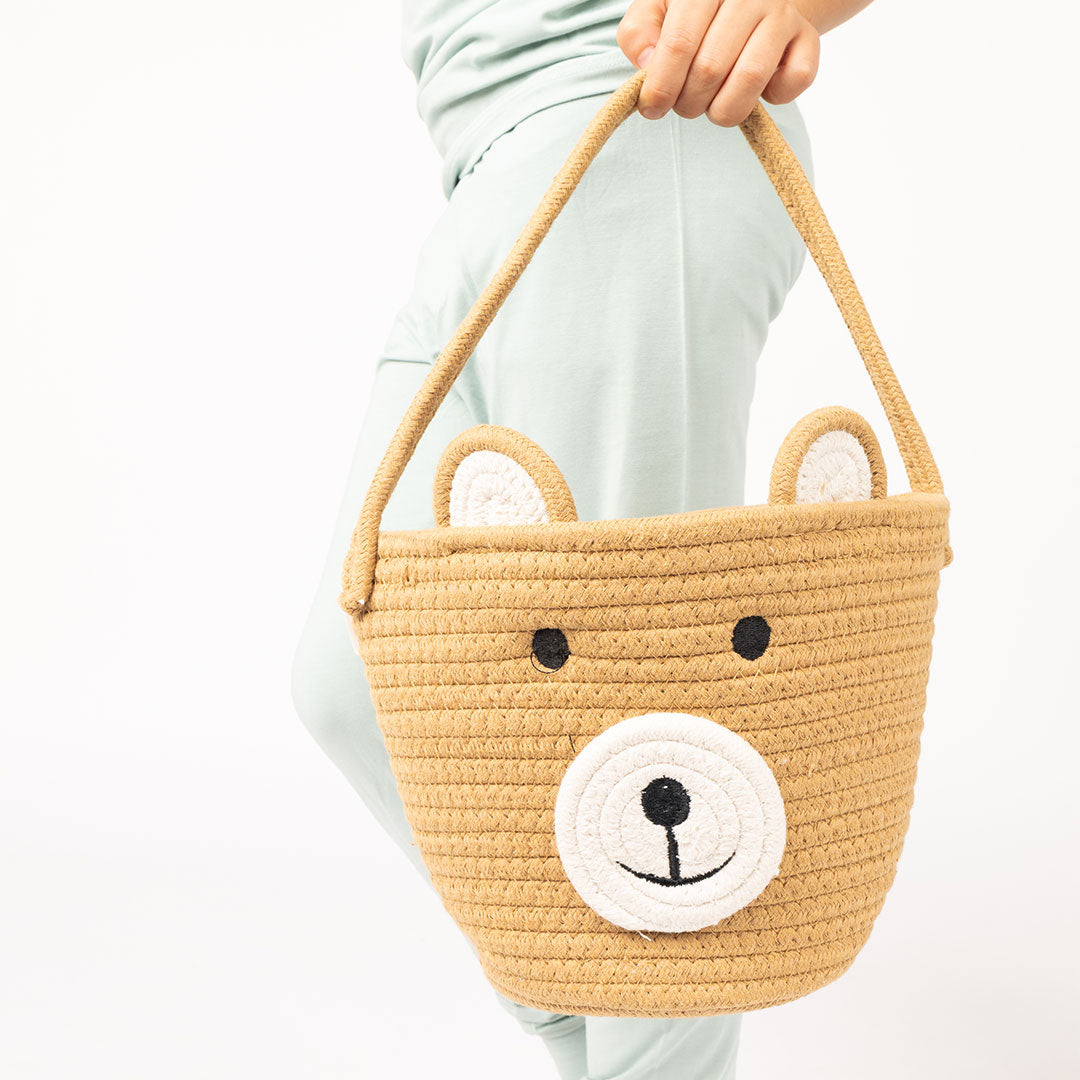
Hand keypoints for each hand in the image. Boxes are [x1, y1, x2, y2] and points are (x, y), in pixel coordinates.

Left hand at [617, 0, 819, 125]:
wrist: (752, 0)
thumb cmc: (695, 15)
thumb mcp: (657, 11)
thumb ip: (639, 33)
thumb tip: (648, 65)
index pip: (679, 43)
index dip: (661, 86)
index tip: (652, 108)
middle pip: (710, 68)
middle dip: (689, 103)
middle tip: (686, 104)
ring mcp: (782, 15)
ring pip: (750, 79)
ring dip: (724, 110)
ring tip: (713, 106)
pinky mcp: (808, 39)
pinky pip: (795, 81)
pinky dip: (773, 99)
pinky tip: (758, 90)